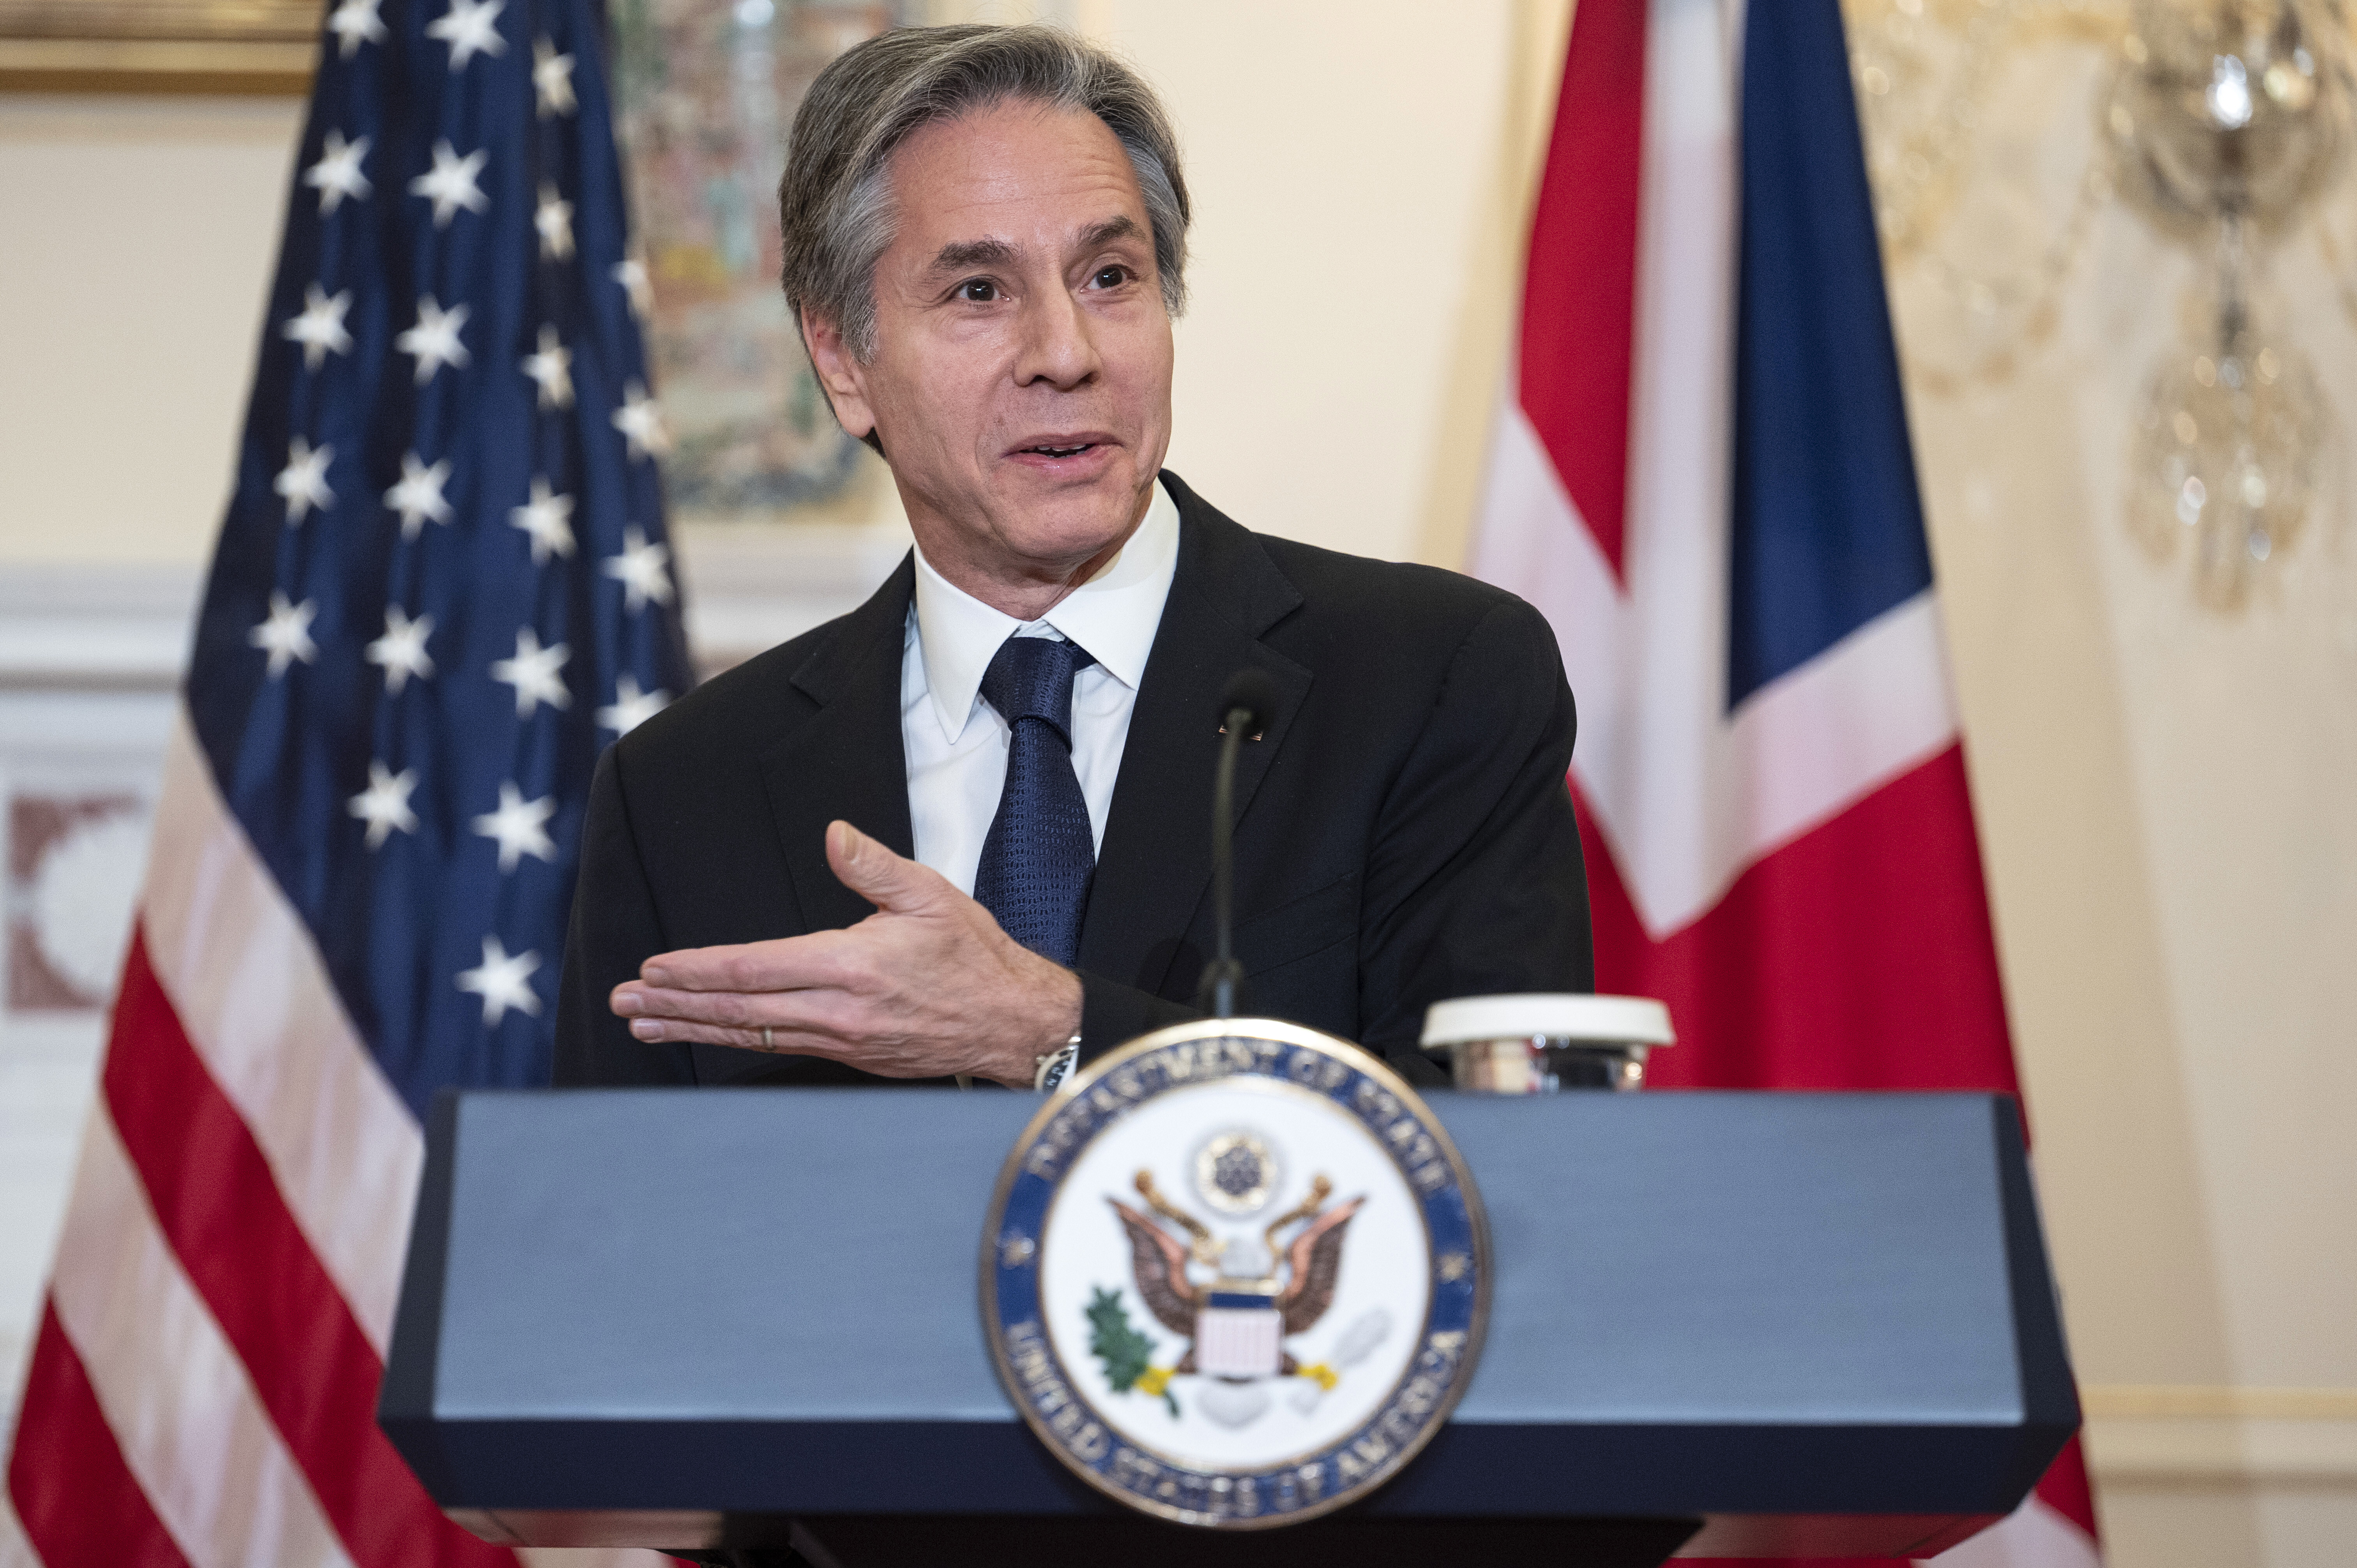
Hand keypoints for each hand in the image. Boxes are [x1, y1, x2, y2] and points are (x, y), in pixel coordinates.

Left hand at [609, 820, 1081, 1086]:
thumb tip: (834, 835)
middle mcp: (838, 1011)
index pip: (753, 969)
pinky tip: (709, 1034)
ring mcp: (841, 1040)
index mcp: (851, 967)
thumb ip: (874, 866)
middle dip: (674, 1005)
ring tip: (646, 1023)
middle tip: (624, 1000)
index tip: (654, 967)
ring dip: (693, 1028)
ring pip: (751, 1033)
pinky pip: (779, 1045)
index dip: (696, 970)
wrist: (1011, 1023)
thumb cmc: (973, 957)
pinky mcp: (850, 1057)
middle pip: (737, 1009)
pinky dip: (735, 1039)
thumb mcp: (931, 896)